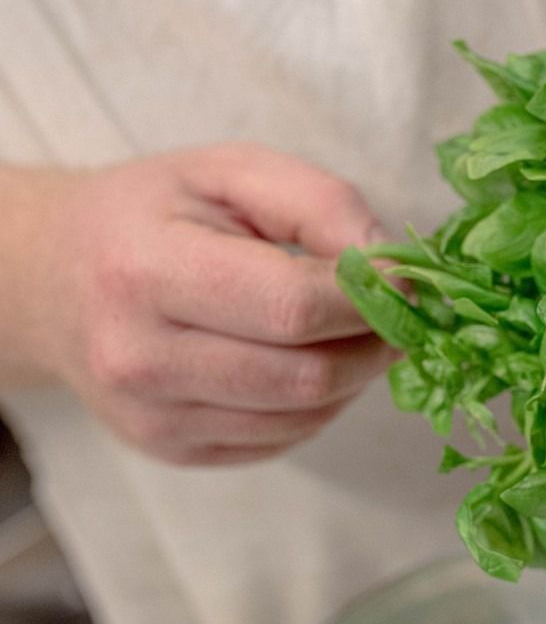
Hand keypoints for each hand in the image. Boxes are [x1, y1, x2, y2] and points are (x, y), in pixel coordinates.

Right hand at [6, 144, 390, 464]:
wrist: (59, 282)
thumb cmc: (153, 216)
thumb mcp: (230, 171)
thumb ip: (319, 203)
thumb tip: (391, 267)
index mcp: (145, 270)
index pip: (292, 307)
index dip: (370, 298)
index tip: (408, 282)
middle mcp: (139, 358)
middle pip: (307, 376)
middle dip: (375, 345)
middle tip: (397, 315)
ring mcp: (154, 419)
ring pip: (304, 416)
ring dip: (353, 378)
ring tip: (351, 332)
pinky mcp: (175, 452)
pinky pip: (284, 440)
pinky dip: (320, 404)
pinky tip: (308, 362)